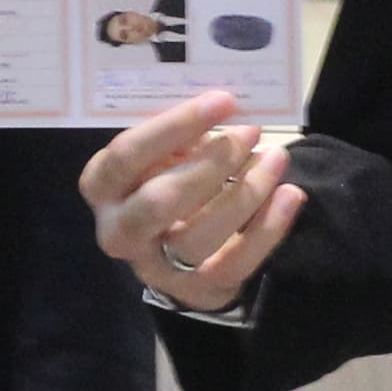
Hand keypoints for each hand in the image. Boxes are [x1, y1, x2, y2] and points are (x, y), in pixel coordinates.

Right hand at [81, 93, 302, 309]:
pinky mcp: (198, 289)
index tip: (223, 100)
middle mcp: (119, 231)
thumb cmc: (166, 181)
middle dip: (210, 164)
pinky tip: (290, 195)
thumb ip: (182, 134)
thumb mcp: (160, 154)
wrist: (172, 251)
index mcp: (101, 186)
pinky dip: (269, 228)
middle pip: (159, 201)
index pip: (128, 154)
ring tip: (276, 159)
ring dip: (245, 193)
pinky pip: (236, 262)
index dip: (176, 126)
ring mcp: (156, 267)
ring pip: (198, 236)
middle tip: (249, 133)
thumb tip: (227, 108)